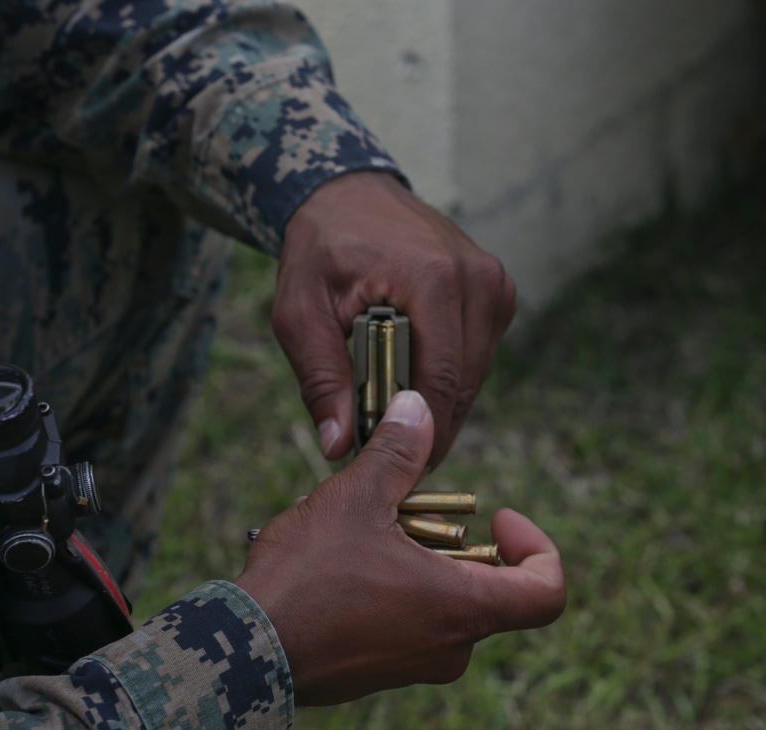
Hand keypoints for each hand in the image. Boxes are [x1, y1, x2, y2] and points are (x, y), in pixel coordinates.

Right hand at [234, 391, 564, 705]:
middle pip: (482, 587)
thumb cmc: (308, 577)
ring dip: (411, 558)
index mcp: (461, 609)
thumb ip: (398, 452)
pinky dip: (388, 587)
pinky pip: (404, 623)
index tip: (499, 516)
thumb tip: (419, 407)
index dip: (537, 546)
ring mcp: (412, 666)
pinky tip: (336, 559)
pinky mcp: (378, 671)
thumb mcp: (357, 499)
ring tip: (357, 528)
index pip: (546, 592)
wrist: (244, 649)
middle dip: (447, 538)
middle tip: (401, 507)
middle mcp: (448, 647)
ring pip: (437, 602)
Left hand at [274, 171, 516, 467]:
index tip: (394, 466)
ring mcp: (494, 282)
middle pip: (463, 383)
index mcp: (433, 279)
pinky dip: (448, 374)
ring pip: (475, 374)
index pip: (440, 379)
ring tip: (393, 411)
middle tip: (388, 449)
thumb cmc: (320, 250)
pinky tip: (412, 375)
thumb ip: (319, 378)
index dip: (420, 432)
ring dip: (438, 401)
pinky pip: (478, 354)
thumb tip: (337, 446)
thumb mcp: (299, 312)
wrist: (347, 195)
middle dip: (428, 424)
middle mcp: (477, 278)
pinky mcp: (496, 290)